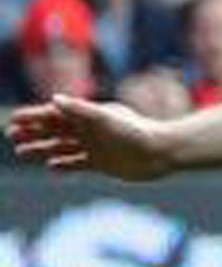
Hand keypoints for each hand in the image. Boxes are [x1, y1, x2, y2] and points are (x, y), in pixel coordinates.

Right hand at [8, 96, 176, 179]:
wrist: (161, 153)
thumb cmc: (135, 133)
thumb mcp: (104, 119)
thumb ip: (80, 110)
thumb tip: (54, 100)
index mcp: (91, 116)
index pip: (56, 114)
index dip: (34, 117)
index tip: (13, 119)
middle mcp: (92, 130)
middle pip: (57, 129)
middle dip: (34, 131)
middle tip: (11, 136)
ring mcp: (97, 146)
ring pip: (63, 146)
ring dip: (42, 148)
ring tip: (21, 152)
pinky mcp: (104, 163)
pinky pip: (78, 163)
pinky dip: (63, 164)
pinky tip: (50, 167)